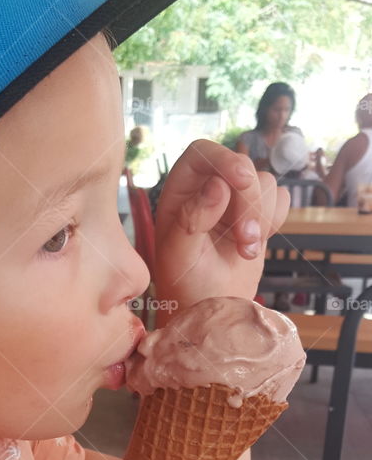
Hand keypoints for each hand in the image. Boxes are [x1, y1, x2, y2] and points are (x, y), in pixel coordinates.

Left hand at [153, 139, 289, 316]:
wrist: (212, 308)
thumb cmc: (186, 285)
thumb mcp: (179, 256)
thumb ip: (191, 219)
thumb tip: (217, 186)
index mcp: (180, 189)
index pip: (203, 152)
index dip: (225, 159)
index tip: (243, 180)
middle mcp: (207, 187)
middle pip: (243, 167)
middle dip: (250, 204)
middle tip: (245, 241)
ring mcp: (234, 199)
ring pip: (265, 183)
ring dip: (261, 219)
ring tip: (245, 251)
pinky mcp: (257, 213)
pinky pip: (280, 199)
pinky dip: (274, 221)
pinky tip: (254, 244)